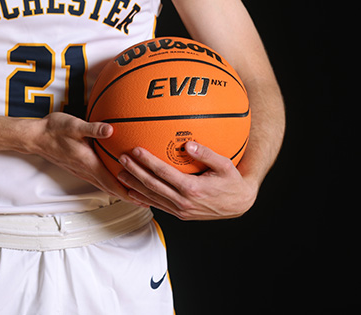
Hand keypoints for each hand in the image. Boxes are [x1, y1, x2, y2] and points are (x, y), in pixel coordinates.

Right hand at [27, 112, 135, 201]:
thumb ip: (93, 129)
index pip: (111, 184)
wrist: (36, 137)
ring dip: (120, 191)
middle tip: (147, 201)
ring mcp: (81, 171)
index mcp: (88, 163)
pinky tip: (115, 179)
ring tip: (135, 193)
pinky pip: (98, 180)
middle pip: (110, 188)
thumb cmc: (54, 129)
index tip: (143, 199)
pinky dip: (110, 183)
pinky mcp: (79, 167)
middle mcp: (85, 171)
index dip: (127, 193)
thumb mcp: (74, 125)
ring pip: (104, 185)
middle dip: (129, 196)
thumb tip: (111, 129)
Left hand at [115, 141, 257, 219]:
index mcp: (193, 189)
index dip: (147, 162)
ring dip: (135, 185)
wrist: (239, 205)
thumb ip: (206, 154)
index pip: (164, 173)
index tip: (135, 150)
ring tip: (120, 174)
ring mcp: (181, 210)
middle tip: (121, 160)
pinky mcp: (181, 215)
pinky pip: (158, 206)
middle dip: (135, 172)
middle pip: (153, 185)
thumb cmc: (233, 181)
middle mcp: (184, 202)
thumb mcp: (225, 165)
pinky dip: (143, 198)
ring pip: (152, 197)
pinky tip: (133, 191)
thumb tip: (188, 144)